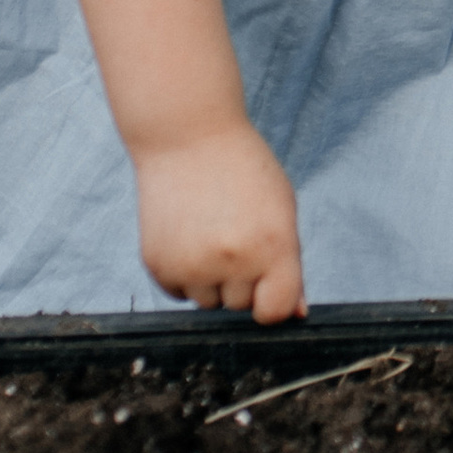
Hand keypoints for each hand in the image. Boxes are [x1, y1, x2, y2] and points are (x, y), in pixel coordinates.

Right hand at [135, 124, 306, 322]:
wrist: (186, 138)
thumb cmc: (243, 172)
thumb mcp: (281, 209)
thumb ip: (289, 265)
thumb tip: (294, 315)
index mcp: (273, 246)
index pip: (274, 311)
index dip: (273, 301)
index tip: (268, 286)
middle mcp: (233, 260)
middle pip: (239, 306)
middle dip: (241, 281)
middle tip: (234, 235)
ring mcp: (191, 265)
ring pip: (208, 302)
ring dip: (211, 281)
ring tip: (210, 233)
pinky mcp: (158, 264)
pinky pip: (179, 293)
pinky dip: (184, 274)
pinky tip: (188, 235)